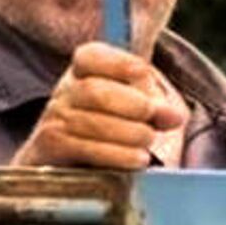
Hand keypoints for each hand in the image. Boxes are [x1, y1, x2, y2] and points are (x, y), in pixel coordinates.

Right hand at [11, 41, 185, 170]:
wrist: (74, 168)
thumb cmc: (113, 130)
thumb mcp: (136, 110)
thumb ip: (154, 106)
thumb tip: (172, 115)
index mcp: (83, 72)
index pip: (91, 56)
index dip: (118, 62)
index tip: (143, 73)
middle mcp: (64, 92)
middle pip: (94, 91)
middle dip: (133, 104)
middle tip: (156, 117)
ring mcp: (55, 120)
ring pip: (92, 122)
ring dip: (129, 133)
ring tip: (149, 141)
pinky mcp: (53, 149)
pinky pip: (85, 149)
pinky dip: (117, 155)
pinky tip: (138, 159)